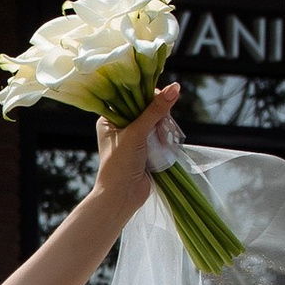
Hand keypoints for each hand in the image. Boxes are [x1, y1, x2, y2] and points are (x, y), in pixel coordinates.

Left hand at [90, 81, 178, 231]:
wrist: (122, 197)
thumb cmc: (120, 164)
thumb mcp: (137, 133)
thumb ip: (155, 111)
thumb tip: (175, 88)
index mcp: (110, 119)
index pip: (131, 97)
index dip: (148, 96)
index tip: (160, 102)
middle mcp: (121, 127)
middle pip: (147, 109)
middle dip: (158, 116)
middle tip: (162, 127)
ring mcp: (134, 139)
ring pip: (156, 123)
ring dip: (163, 129)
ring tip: (163, 139)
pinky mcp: (146, 150)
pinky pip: (160, 137)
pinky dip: (165, 140)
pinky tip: (165, 145)